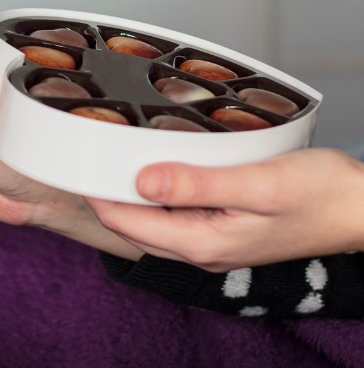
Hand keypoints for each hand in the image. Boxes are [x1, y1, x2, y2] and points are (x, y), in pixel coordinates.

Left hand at [87, 146, 363, 270]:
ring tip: (111, 153)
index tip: (76, 159)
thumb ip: (198, 184)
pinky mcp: (223, 229)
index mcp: (204, 243)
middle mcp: (202, 249)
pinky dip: (157, 192)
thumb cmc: (322, 194)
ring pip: (152, 219)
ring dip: (130, 192)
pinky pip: (175, 214)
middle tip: (86, 150)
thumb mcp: (258, 184)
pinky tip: (156, 166)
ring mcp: (212, 241)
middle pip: (133, 224)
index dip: (96, 191)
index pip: (126, 222)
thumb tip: (142, 182)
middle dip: (106, 192)